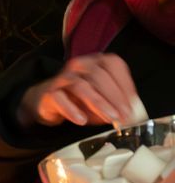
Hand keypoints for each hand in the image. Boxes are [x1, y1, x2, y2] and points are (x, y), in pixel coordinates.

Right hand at [17, 53, 138, 127]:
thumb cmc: (80, 97)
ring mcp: (63, 77)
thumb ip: (115, 101)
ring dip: (98, 104)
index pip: (113, 66)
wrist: (49, 100)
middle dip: (114, 98)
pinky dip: (72, 110)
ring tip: (109, 119)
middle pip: (98, 76)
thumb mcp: (101, 96)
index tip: (132, 104)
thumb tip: (128, 114)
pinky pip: (60, 99)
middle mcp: (80, 65)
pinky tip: (81, 120)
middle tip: (123, 115)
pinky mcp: (50, 92)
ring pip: (81, 86)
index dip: (125, 84)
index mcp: (96, 61)